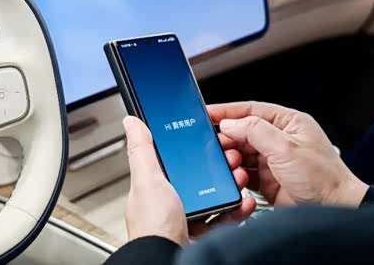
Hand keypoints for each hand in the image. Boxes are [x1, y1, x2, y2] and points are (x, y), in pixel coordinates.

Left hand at [122, 116, 255, 244]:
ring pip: (212, 197)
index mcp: (152, 187)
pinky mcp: (201, 236)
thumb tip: (132, 122)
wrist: (169, 261)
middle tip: (230, 160)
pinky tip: (242, 203)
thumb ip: (142, 151)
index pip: (171, 161)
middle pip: (196, 178)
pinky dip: (235, 210)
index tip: (208, 141)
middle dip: (217, 168)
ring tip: (239, 179)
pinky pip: (222, 219)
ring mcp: (184, 220)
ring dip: (230, 187)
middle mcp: (167, 204)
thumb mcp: (148, 181)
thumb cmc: (153, 227)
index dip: (190, 150)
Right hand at [209, 101, 367, 206]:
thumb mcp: (286, 148)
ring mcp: (273, 161)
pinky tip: (235, 178)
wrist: (334, 209)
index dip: (227, 111)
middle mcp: (279, 139)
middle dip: (228, 139)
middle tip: (215, 145)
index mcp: (288, 123)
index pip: (251, 110)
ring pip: (241, 154)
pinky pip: (244, 174)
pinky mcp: (268, 181)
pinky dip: (236, 176)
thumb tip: (230, 123)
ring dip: (231, 159)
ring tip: (230, 165)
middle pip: (243, 132)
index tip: (207, 113)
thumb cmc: (323, 177)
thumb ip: (255, 131)